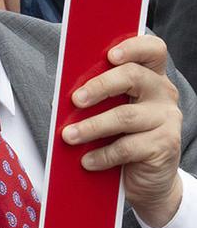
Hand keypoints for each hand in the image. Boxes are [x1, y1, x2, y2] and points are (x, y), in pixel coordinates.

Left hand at [61, 36, 183, 227]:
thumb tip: (60, 97)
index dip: (133, 47)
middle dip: (100, 86)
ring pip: (125, 116)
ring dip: (91, 126)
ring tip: (68, 136)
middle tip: (75, 100)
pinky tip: (86, 161)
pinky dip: (102, 155)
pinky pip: (128, 147)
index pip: (152, 50)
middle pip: (133, 77)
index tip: (109, 55)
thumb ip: (97, 98)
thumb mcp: (110, 112)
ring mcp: (167, 119)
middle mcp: (163, 93)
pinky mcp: (165, 145)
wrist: (147, 179)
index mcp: (150, 77)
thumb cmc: (122, 138)